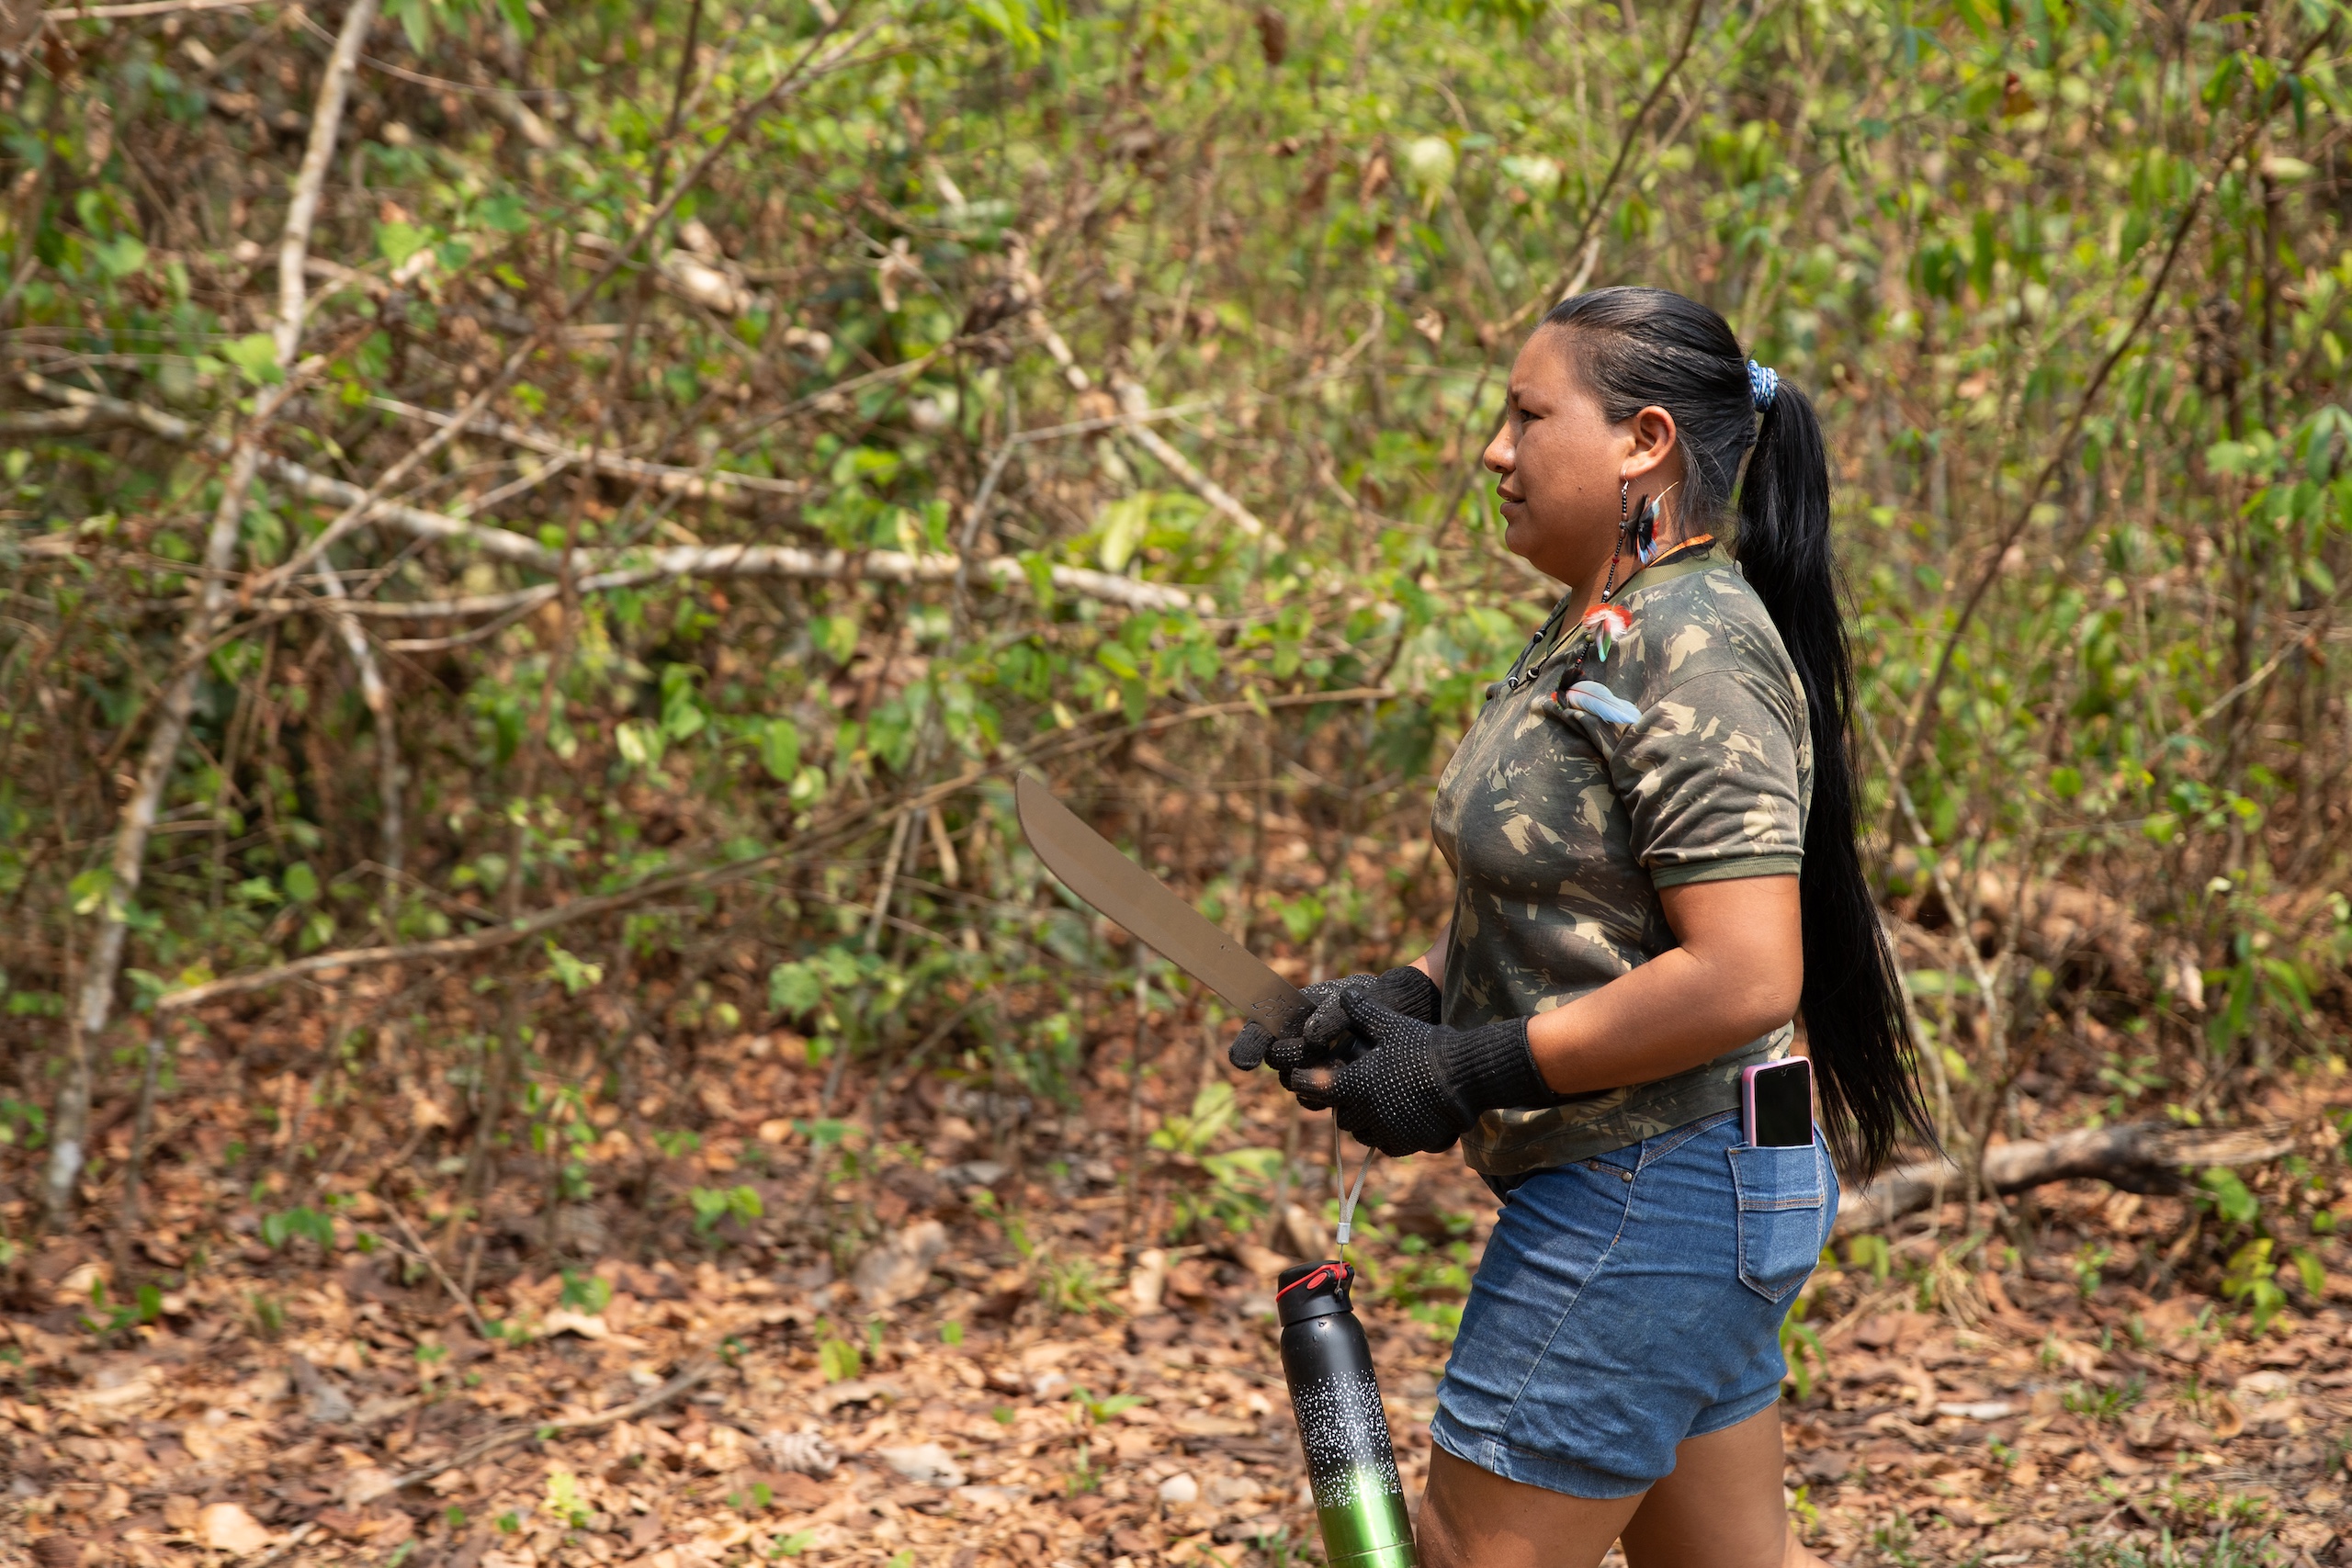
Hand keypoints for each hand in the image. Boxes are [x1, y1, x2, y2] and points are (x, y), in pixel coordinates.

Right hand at [1227, 966, 1440, 1076]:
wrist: (1415, 1018)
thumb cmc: (1382, 999)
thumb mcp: (1357, 998)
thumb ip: (1332, 1015)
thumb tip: (1310, 1037)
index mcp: (1298, 1013)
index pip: (1262, 1029)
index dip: (1248, 1045)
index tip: (1243, 1063)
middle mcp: (1302, 1041)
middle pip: (1277, 1059)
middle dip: (1288, 1057)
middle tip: (1306, 1051)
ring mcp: (1318, 1065)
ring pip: (1295, 1083)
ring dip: (1307, 1079)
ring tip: (1332, 1067)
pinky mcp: (1338, 1087)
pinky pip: (1318, 1100)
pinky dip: (1326, 1097)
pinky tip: (1343, 1088)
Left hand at [1288, 991, 1548, 1156]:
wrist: (1465, 1075)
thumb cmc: (1425, 1046)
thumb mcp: (1392, 1025)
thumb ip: (1365, 1013)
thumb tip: (1347, 994)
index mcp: (1356, 1083)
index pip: (1314, 1087)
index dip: (1304, 1081)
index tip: (1300, 1078)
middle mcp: (1367, 1111)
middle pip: (1340, 1115)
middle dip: (1342, 1104)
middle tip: (1350, 1091)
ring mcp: (1387, 1130)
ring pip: (1361, 1133)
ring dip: (1363, 1122)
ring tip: (1374, 1107)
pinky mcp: (1408, 1143)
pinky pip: (1386, 1145)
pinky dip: (1386, 1135)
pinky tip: (1396, 1120)